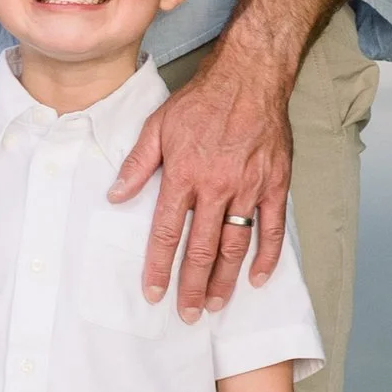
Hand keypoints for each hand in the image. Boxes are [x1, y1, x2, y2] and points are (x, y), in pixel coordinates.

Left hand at [109, 41, 293, 318]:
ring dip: (225, 280)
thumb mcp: (158, 126)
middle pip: (202, 249)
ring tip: (216, 304)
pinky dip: (266, 257)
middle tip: (187, 314)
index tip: (154, 293)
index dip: (159, 267)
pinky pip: (272, 229)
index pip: (167, 232)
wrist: (250, 77)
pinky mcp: (275, 185)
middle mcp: (217, 187)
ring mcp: (250, 188)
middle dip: (193, 286)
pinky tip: (256, 278)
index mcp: (184, 174)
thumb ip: (137, 165)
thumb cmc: (201, 100)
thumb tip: (115, 196)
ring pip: (236, 245)